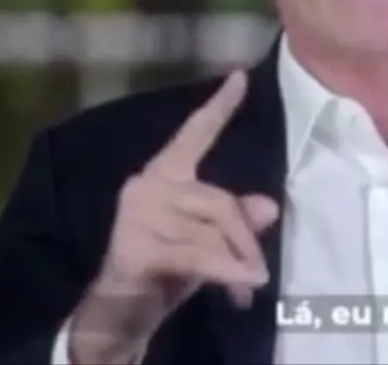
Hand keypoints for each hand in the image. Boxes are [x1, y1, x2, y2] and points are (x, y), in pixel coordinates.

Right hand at [69, 71, 279, 364]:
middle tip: (259, 271)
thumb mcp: (208, 240)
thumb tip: (268, 207)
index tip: (241, 77)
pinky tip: (241, 287)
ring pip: (211, 233)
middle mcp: (146, 186)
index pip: (194, 135)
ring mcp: (137, 216)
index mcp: (164, 175)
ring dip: (235, 263)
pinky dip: (226, 274)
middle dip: (244, 239)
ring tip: (246, 286)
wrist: (120, 311)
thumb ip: (234, 220)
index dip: (218, 108)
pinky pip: (198, 257)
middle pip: (218, 201)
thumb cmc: (166, 269)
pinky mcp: (136, 248)